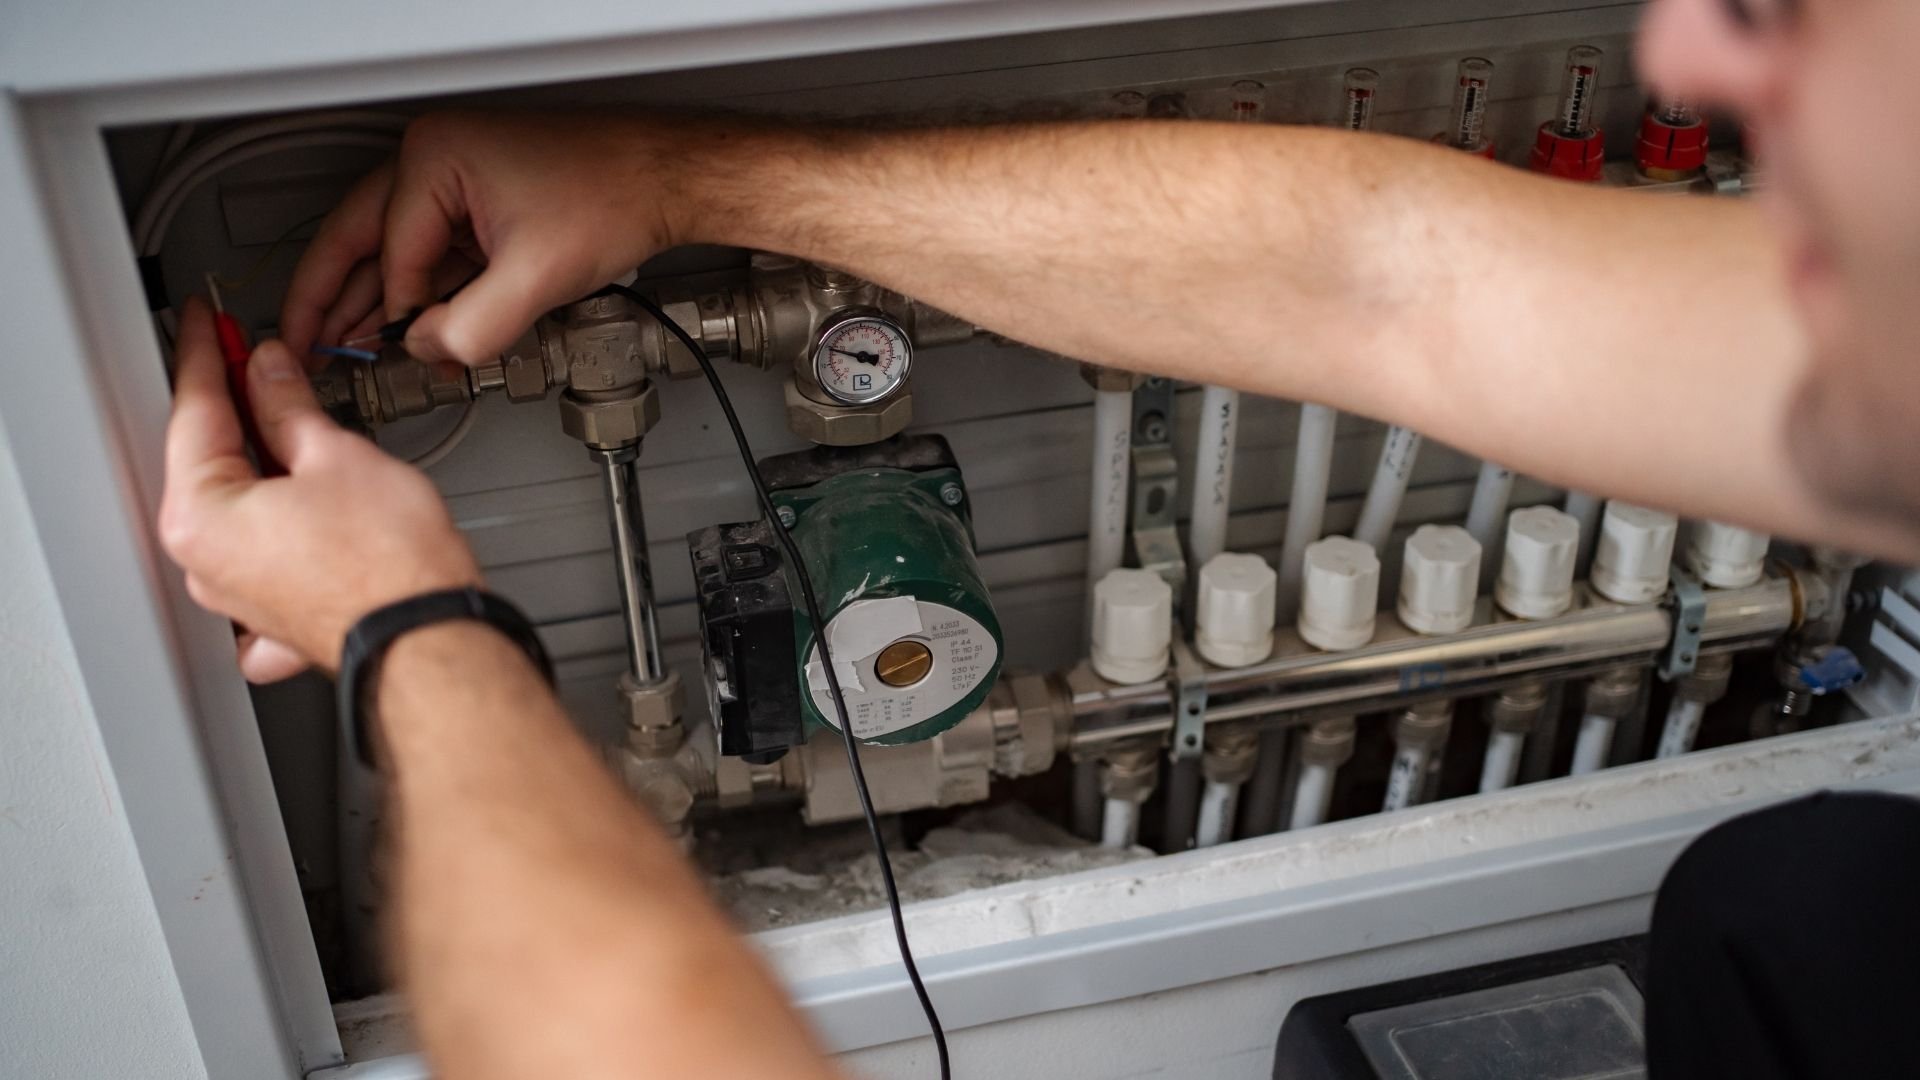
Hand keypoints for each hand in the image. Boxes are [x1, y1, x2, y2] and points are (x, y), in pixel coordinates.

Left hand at [160, 297, 481, 680]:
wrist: (432, 637)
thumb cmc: (392, 567)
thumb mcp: (336, 456)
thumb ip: (288, 406)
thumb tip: (269, 374)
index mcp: (201, 517)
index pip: (194, 412)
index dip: (208, 356)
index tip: (208, 326)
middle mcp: (206, 564)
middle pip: (209, 461)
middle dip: (235, 408)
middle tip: (254, 361)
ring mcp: (237, 596)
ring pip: (236, 506)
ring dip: (260, 460)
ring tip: (294, 422)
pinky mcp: (275, 615)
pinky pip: (260, 556)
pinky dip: (274, 523)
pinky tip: (300, 500)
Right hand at [281, 110, 685, 366]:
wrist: (667, 180)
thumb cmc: (616, 197)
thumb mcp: (537, 278)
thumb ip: (473, 327)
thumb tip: (428, 351)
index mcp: (434, 159)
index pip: (389, 252)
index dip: (396, 313)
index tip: (399, 353)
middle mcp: (434, 160)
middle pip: (360, 239)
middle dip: (332, 298)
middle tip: (300, 345)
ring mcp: (454, 182)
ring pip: (392, 250)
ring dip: (375, 301)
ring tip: (341, 346)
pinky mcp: (479, 205)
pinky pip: (431, 254)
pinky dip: (419, 293)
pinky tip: (404, 328)